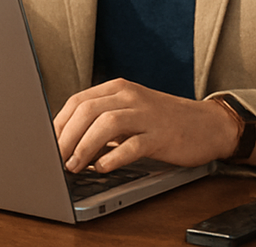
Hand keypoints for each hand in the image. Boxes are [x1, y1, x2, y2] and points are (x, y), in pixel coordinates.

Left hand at [52, 78, 236, 172]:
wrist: (207, 125)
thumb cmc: (163, 120)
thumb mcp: (130, 110)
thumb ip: (102, 118)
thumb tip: (66, 138)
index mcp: (119, 88)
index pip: (78, 100)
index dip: (59, 123)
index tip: (48, 143)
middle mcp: (131, 96)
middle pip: (88, 110)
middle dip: (66, 136)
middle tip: (56, 158)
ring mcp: (147, 115)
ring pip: (106, 124)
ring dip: (84, 147)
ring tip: (74, 165)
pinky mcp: (161, 135)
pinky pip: (132, 145)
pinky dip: (113, 157)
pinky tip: (102, 167)